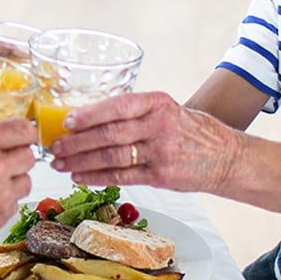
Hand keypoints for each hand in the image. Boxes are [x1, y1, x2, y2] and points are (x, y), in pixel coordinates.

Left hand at [48, 92, 243, 193]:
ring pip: (112, 157)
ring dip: (81, 162)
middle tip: (54, 147)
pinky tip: (80, 176)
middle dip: (77, 142)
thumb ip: (135, 112)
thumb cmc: (190, 131)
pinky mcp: (161, 175)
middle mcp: (159, 125)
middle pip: (110, 134)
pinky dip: (97, 177)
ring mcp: (161, 152)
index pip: (118, 105)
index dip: (90, 114)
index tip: (67, 121)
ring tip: (60, 164)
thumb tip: (87, 118)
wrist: (226, 157)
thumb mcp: (167, 110)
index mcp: (158, 102)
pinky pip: (122, 176)